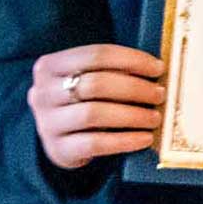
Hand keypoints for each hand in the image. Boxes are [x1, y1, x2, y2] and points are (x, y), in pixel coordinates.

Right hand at [28, 44, 164, 169]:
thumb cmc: (86, 100)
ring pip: (93, 114)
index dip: (132, 59)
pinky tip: (144, 139)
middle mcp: (43, 92)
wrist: (62, 139)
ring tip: (155, 118)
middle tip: (160, 95)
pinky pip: (94, 143)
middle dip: (135, 88)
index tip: (159, 68)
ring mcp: (47, 122)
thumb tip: (158, 69)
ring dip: (132, 115)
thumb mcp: (91, 79)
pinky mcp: (57, 149)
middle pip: (95, 84)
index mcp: (50, 66)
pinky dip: (124, 140)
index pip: (96, 54)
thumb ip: (115, 71)